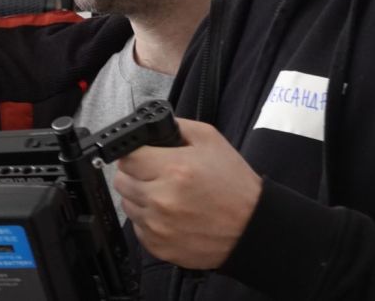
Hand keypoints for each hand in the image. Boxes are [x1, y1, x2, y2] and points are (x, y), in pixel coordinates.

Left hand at [114, 118, 261, 269]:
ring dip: (140, 197)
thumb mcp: (210, 140)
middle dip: (136, 174)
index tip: (143, 156)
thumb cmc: (234, 186)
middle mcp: (162, 199)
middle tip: (156, 174)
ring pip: (127, 204)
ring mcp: (158, 226)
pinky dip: (148, 220)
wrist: (252, 227)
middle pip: (122, 180)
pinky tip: (169, 214)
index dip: (135, 153)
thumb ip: (176, 127)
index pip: (127, 157)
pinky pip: (137, 227)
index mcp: (174, 169)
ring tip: (165, 194)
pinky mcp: (159, 247)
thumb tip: (150, 127)